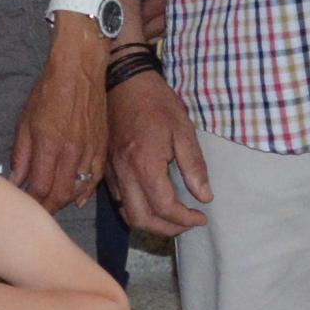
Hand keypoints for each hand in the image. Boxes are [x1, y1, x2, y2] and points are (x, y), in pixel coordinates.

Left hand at [10, 23, 109, 211]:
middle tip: (38, 210)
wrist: (80, 71)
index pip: (40, 187)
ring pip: (78, 190)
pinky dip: (85, 191)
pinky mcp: (102, 148)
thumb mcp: (25, 122)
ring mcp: (90, 151)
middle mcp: (71, 152)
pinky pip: (95, 179)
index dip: (31, 201)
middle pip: (60, 194)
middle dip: (47, 207)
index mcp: (49, 145)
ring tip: (53, 203)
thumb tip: (16, 180)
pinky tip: (76, 197)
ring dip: (64, 201)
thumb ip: (20, 154)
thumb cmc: (48, 93)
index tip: (24, 204)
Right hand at [106, 68, 213, 234]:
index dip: (185, 218)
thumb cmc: (156, 102)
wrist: (122, 80)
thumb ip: (194, 166)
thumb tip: (204, 196)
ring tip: (172, 218)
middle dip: (168, 229)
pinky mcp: (106, 168)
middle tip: (188, 223)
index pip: (164, 207)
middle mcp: (124, 173)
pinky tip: (152, 203)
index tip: (202, 216)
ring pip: (127, 213)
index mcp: (144, 164)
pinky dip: (136, 210)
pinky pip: (119, 200)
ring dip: (150, 223)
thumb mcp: (183, 129)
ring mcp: (111, 172)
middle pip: (142, 218)